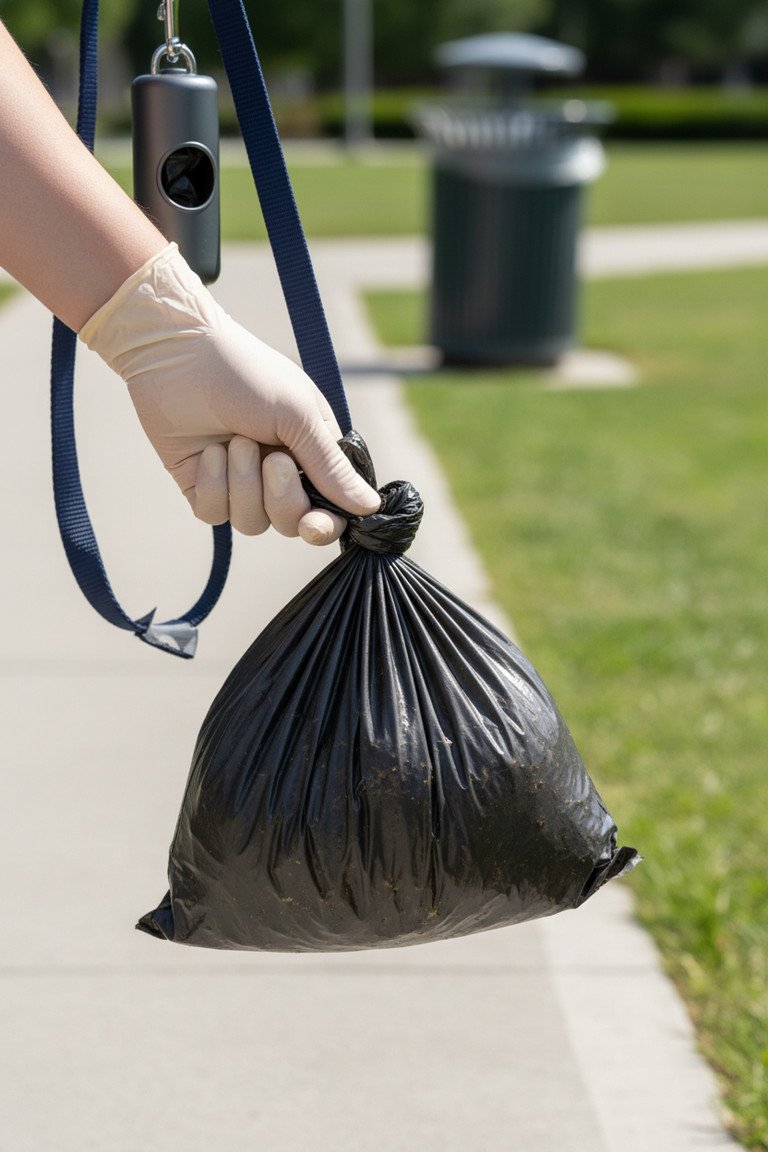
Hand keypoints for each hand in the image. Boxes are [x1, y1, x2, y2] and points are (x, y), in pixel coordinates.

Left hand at [79, 244, 379, 541]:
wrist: (176, 354)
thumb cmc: (246, 373)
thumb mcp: (298, 416)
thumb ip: (331, 467)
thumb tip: (371, 507)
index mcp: (312, 456)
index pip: (329, 510)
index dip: (324, 524)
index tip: (314, 524)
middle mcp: (278, 475)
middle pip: (291, 524)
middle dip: (281, 497)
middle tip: (272, 459)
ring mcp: (239, 482)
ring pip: (253, 523)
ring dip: (243, 483)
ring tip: (234, 440)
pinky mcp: (203, 487)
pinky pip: (215, 515)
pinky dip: (213, 483)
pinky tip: (207, 450)